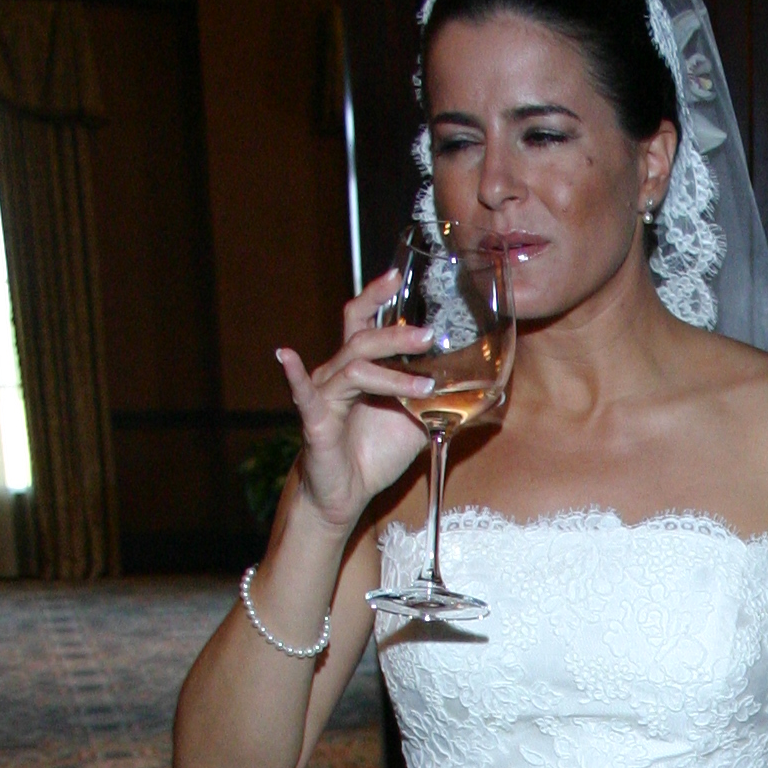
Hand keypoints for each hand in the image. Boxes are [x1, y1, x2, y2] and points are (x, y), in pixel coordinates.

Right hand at [273, 269, 436, 537]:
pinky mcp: (315, 423)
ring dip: (391, 376)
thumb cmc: (374, 454)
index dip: (376, 295)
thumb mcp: (416, 425)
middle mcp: (338, 374)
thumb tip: (481, 392)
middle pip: (363, 340)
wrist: (347, 494)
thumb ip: (439, 405)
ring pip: (354, 370)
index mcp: (359, 369)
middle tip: (429, 335)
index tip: (397, 274)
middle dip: (396, 335)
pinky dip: (294, 375)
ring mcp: (325, 396)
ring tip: (424, 387)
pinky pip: (305, 396)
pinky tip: (286, 356)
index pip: (363, 321)